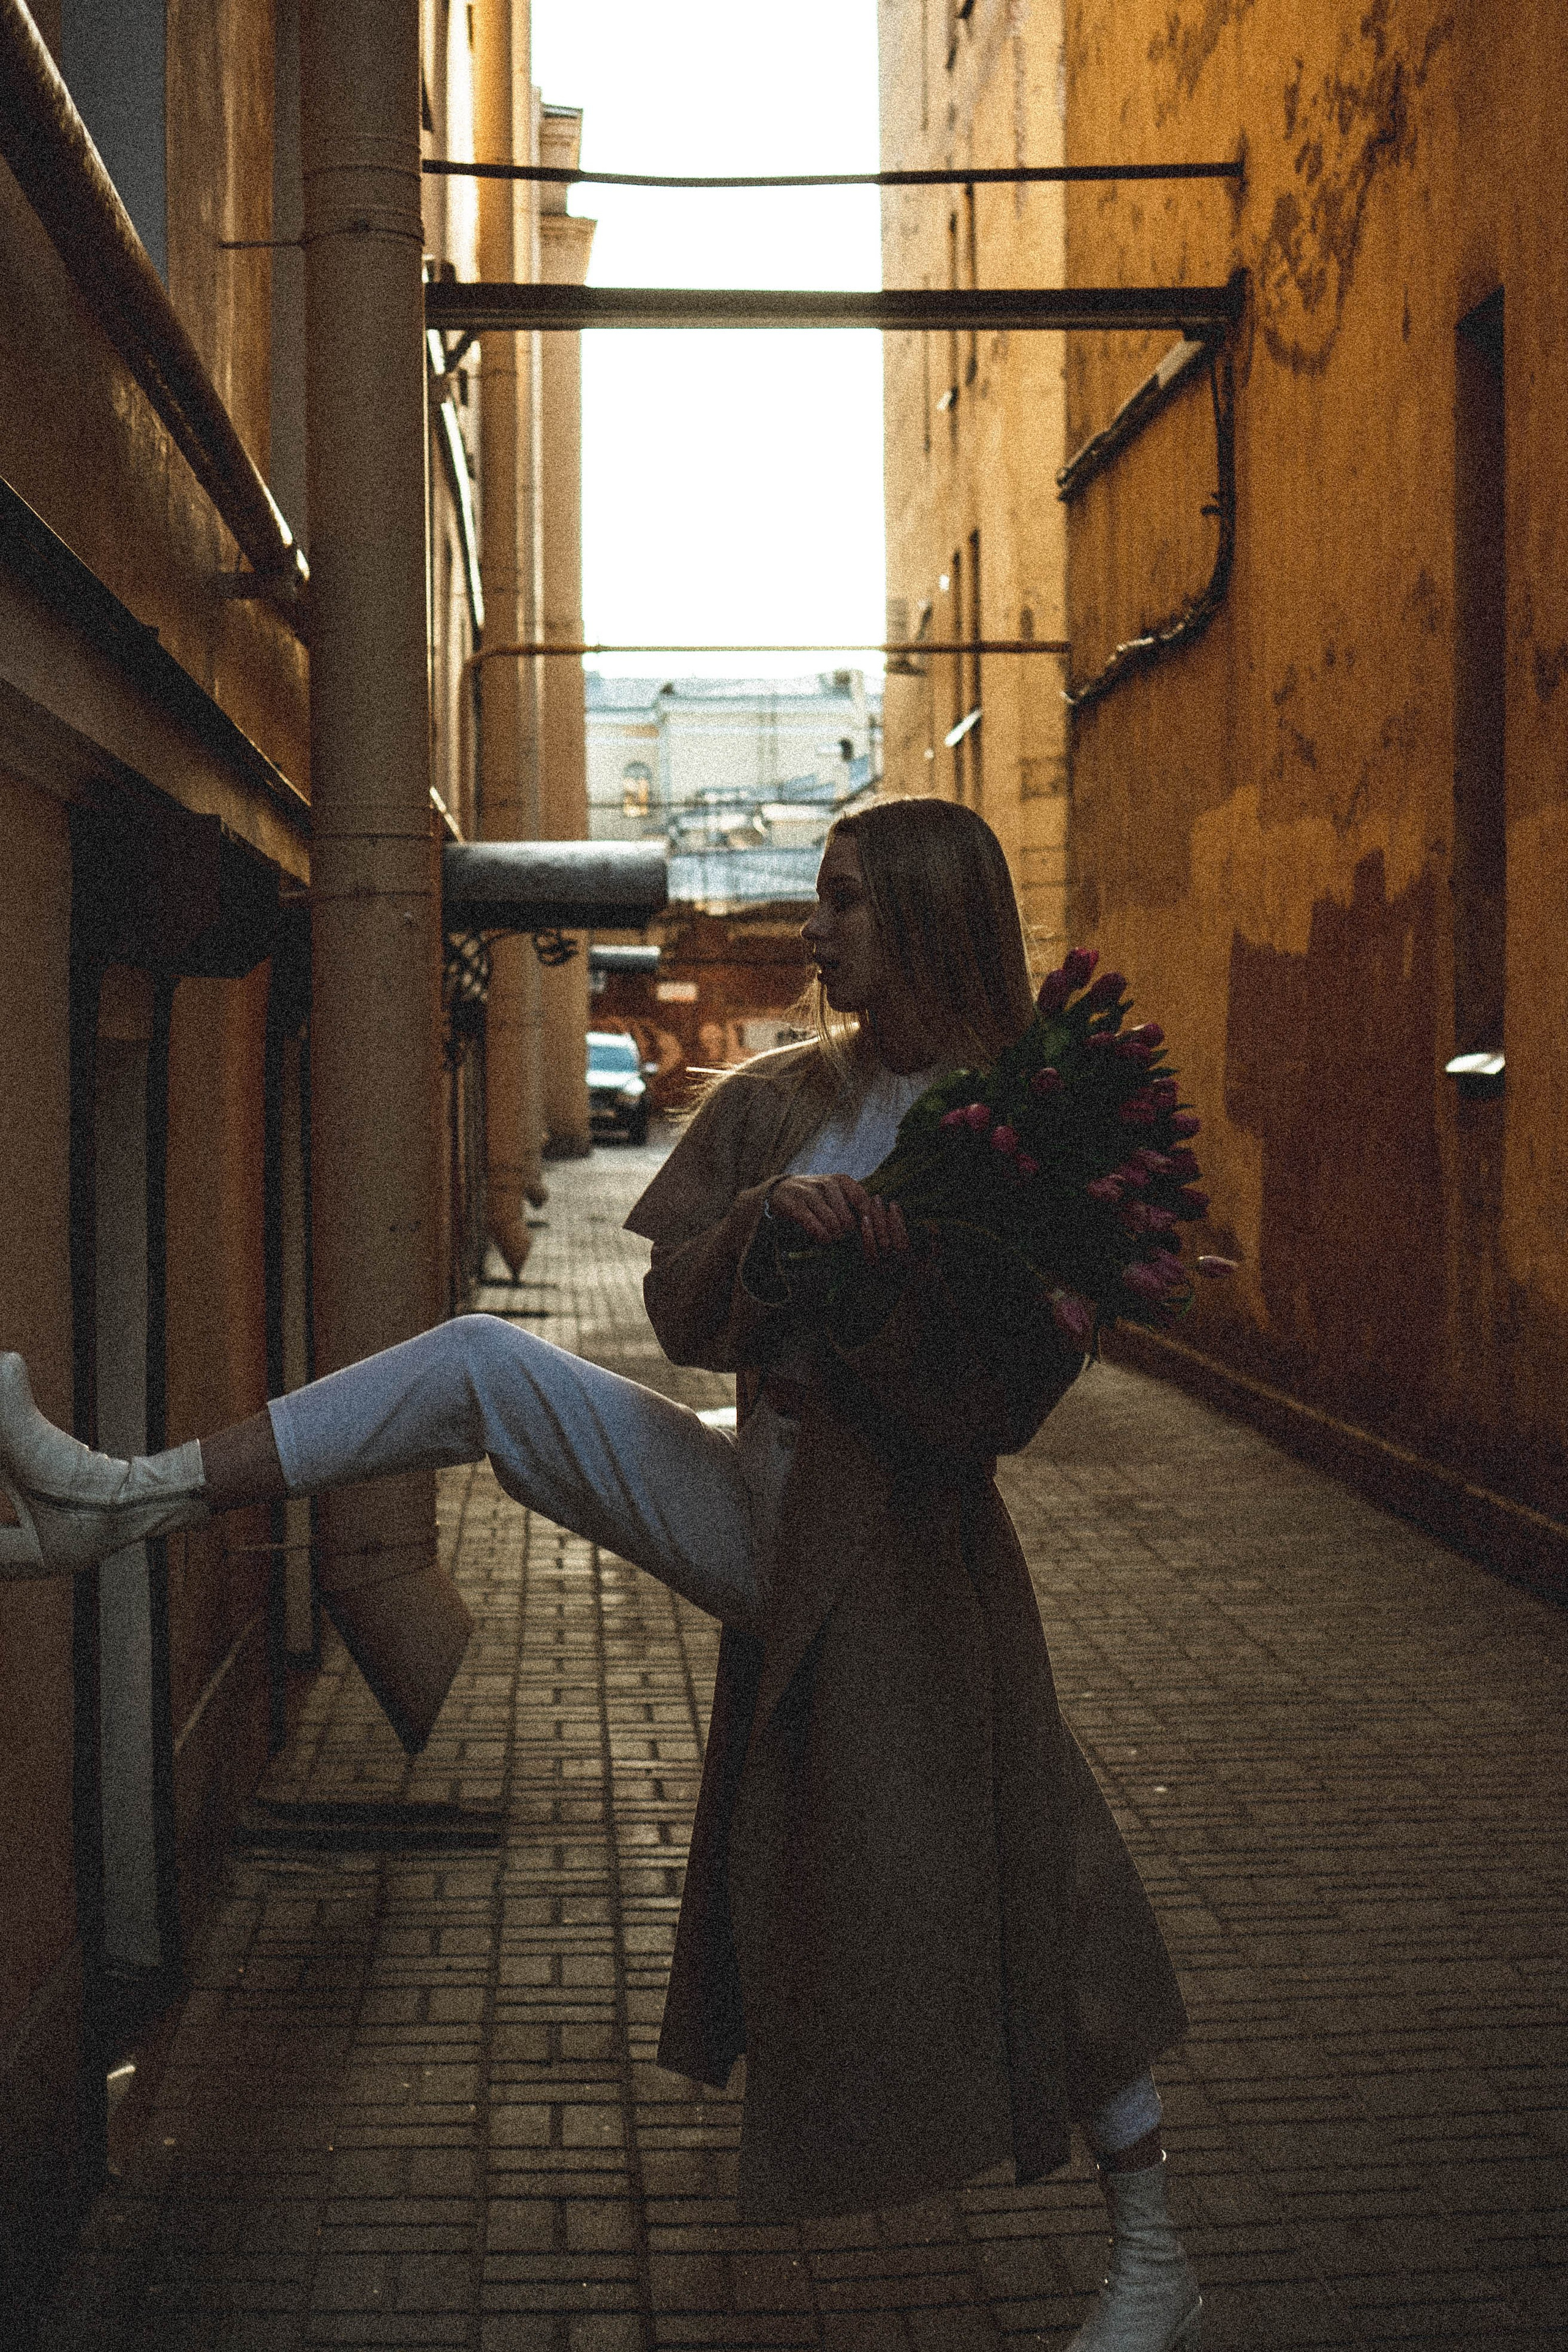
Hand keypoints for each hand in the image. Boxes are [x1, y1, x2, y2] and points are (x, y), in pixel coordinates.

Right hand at [768, 1174, 910, 1261]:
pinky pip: (814, 1227)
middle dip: (847, 1233)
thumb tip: (875, 1221)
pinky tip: (822, 1238)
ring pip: (832, 1224)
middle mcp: (826, 1184)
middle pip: (847, 1218)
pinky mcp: (795, 1206)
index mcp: (841, 1180)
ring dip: (833, 1236)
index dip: (865, 1219)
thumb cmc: (816, 1195)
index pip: (862, 1201)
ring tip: (832, 1238)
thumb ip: (853, 1202)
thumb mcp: (836, 1192)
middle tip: (844, 1237)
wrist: (781, 1190)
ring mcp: (810, 1194)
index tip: (863, 1230)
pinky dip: (821, 1237)